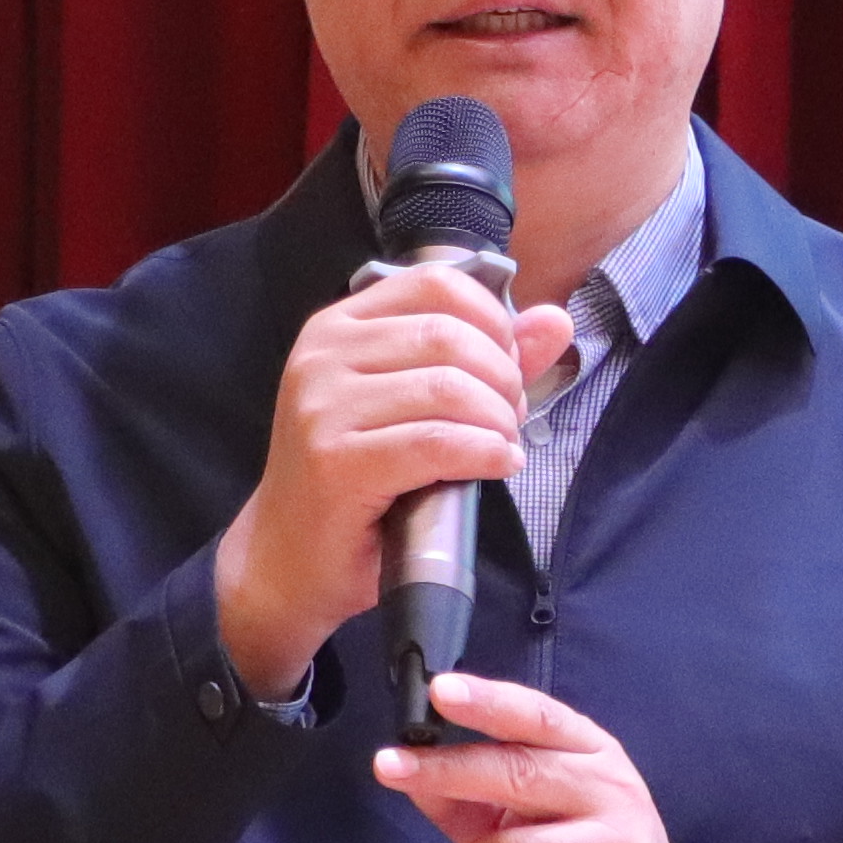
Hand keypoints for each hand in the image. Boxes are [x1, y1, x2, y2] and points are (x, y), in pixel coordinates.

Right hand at [214, 262, 572, 694]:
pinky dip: (485, 453)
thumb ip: (485, 358)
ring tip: (501, 447)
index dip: (493, 322)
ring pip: (448, 389)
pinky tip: (498, 465)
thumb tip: (554, 320)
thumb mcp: (415, 405)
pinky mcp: (336, 462)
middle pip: (450, 336)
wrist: (288, 557)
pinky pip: (437, 443)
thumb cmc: (356, 479)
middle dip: (503, 378)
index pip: (438, 285)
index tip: (506, 368)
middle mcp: (322, 355)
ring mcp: (323, 407)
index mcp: (339, 326)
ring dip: (498, 421)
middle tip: (508, 420)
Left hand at [376, 674, 724, 842]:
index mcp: (596, 757)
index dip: (489, 701)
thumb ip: (474, 795)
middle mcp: (615, 796)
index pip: (539, 719)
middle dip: (445, 770)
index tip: (439, 690)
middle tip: (384, 767)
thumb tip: (410, 773)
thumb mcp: (533, 818)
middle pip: (520, 775)